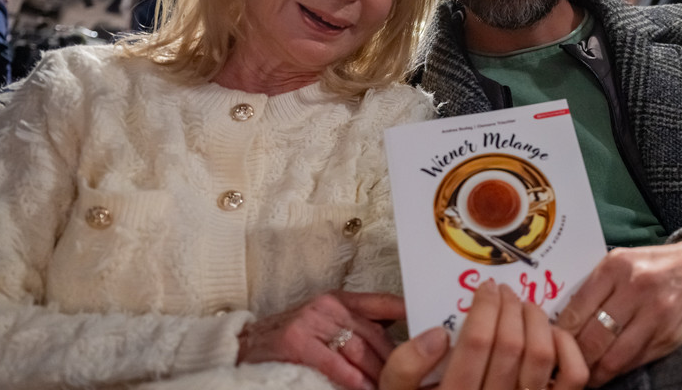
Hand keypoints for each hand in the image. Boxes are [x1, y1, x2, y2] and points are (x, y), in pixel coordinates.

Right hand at [236, 291, 404, 389]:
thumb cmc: (294, 339)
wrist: (245, 345)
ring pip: (359, 350)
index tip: (436, 328)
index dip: (411, 314)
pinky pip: (334, 363)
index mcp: (341, 300)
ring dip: (379, 375)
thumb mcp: (328, 323)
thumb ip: (360, 327)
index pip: (385, 303)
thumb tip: (404, 340)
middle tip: (418, 378)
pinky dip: (352, 380)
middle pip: (377, 334)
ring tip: (393, 387)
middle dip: (399, 360)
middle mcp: (330, 306)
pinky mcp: (296, 341)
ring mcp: (312, 321)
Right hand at [379, 279, 587, 389]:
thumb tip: (438, 334)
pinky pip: (573, 376)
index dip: (483, 308)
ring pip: (541, 356)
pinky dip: (566, 347)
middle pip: (510, 344)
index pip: (475, 344)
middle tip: (503, 291)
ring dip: (535, 320)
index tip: (485, 288)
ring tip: (524, 307)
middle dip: (508, 307)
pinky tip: (551, 334)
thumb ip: (404, 368)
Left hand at [555, 241, 681, 386]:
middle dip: (571, 357)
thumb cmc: (660, 264)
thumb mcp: (625, 261)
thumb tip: (562, 318)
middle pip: (591, 337)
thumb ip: (596, 286)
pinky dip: (617, 371)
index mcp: (615, 265)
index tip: (547, 346)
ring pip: (612, 356)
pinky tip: (606, 373)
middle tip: (559, 367)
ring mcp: (655, 314)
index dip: (558, 335)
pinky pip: (635, 361)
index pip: (575, 310)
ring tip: (580, 377)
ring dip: (593, 371)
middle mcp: (635, 287)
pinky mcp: (671, 335)